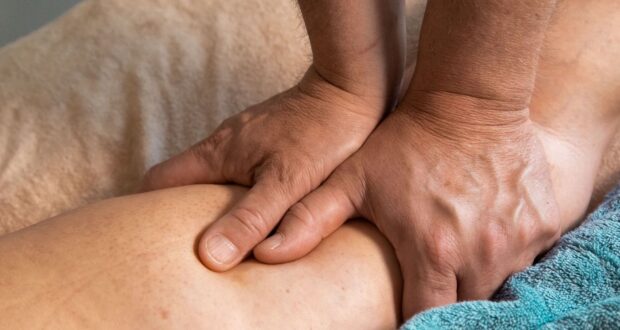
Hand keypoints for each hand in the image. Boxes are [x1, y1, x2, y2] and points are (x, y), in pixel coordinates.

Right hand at [141, 67, 384, 270]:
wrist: (351, 88)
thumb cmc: (322, 132)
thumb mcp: (287, 182)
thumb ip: (250, 220)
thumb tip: (208, 257)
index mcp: (216, 153)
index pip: (158, 181)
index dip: (146, 210)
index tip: (151, 240)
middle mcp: (223, 144)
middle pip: (181, 182)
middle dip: (178, 214)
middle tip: (187, 251)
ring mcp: (244, 140)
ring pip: (211, 178)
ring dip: (210, 206)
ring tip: (222, 241)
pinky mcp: (265, 140)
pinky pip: (237, 171)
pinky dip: (235, 195)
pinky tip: (256, 215)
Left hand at [253, 91, 560, 317]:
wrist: (469, 100)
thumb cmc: (406, 142)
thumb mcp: (352, 179)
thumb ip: (309, 220)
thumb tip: (264, 254)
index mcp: (432, 251)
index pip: (423, 319)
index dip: (411, 322)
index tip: (403, 314)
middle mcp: (480, 254)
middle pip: (462, 307)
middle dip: (443, 300)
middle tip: (425, 278)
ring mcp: (517, 239)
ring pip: (495, 285)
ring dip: (474, 279)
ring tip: (452, 255)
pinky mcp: (543, 223)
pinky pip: (524, 259)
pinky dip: (504, 257)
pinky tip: (483, 234)